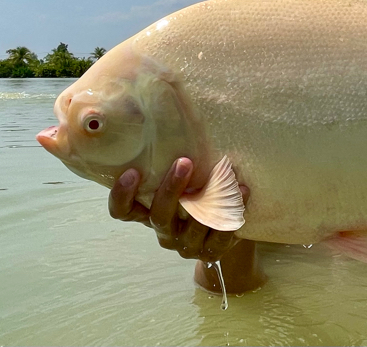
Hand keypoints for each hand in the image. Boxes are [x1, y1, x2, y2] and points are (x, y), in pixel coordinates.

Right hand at [108, 157, 246, 262]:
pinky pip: (222, 233)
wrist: (224, 232)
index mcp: (148, 214)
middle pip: (159, 216)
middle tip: (184, 162)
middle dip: (171, 188)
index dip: (122, 196)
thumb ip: (172, 163)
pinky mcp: (212, 251)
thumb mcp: (182, 182)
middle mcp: (164, 232)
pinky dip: (234, 210)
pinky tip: (243, 190)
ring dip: (210, 197)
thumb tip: (175, 115)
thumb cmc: (196, 194)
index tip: (131, 171)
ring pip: (194, 225)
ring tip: (224, 173)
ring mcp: (186, 244)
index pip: (124, 212)